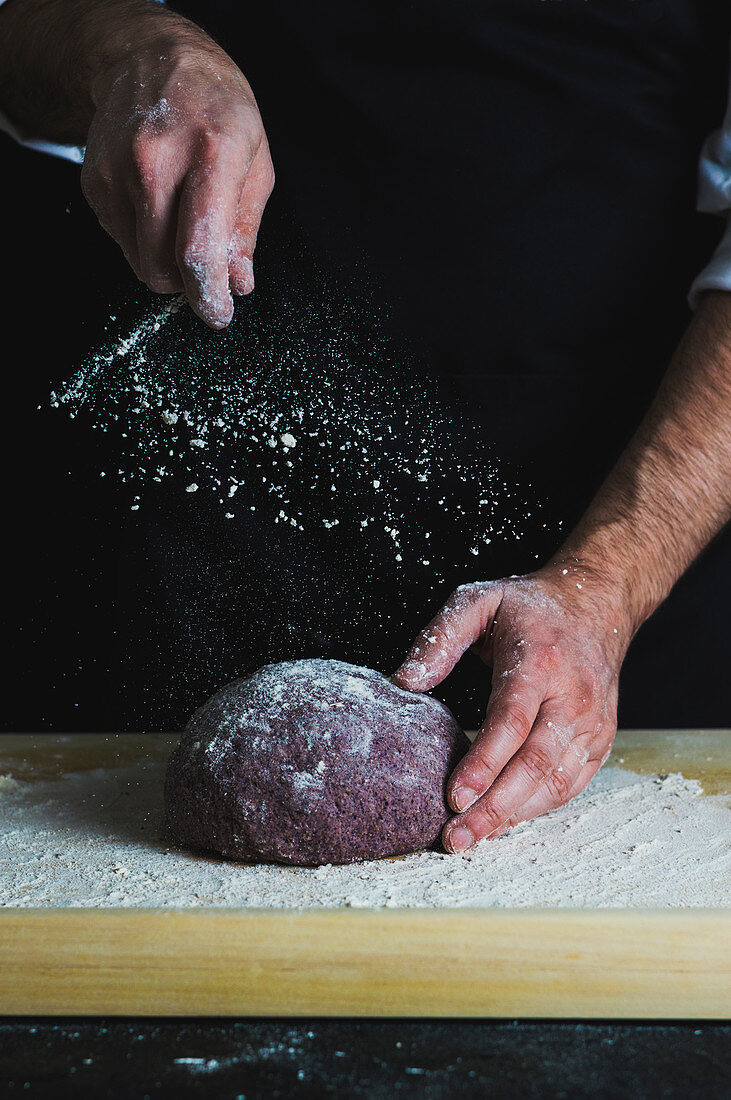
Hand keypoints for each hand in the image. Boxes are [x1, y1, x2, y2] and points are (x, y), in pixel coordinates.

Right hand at [81, 37, 273, 327]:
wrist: (153, 58)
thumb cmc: (216, 109)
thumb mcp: (255, 160)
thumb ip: (245, 229)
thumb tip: (237, 283)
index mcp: (211, 152)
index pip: (199, 246)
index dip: (207, 293)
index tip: (218, 314)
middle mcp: (157, 159)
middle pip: (164, 263)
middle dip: (190, 282)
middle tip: (207, 266)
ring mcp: (118, 169)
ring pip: (141, 260)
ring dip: (166, 262)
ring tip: (183, 224)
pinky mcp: (94, 181)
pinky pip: (122, 242)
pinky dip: (144, 240)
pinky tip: (158, 205)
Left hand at [392, 566, 632, 851]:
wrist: (597, 603)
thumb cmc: (531, 607)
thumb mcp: (479, 600)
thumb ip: (440, 637)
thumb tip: (405, 680)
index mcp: (540, 663)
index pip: (512, 723)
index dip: (483, 765)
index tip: (452, 797)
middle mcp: (573, 697)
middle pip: (536, 764)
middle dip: (494, 808)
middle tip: (456, 838)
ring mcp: (592, 722)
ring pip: (556, 783)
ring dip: (514, 817)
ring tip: (472, 838)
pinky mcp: (601, 739)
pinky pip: (571, 784)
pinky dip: (538, 808)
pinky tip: (505, 820)